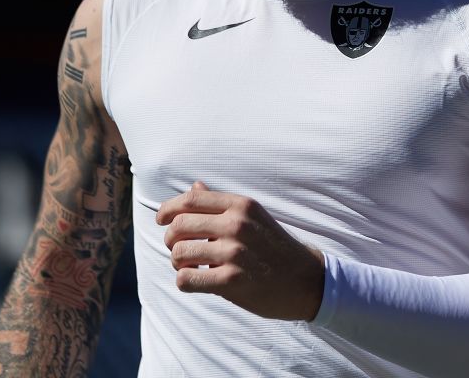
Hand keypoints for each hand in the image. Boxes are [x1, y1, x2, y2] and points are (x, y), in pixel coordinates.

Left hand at [157, 181, 324, 320]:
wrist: (306, 281)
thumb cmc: (275, 248)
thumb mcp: (254, 217)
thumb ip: (221, 204)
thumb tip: (193, 186)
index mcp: (242, 205)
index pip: (190, 199)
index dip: (168, 209)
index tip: (162, 220)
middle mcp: (237, 225)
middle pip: (179, 225)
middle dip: (171, 239)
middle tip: (179, 249)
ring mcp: (234, 253)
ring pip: (178, 253)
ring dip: (178, 262)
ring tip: (191, 266)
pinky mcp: (231, 281)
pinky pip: (186, 279)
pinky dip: (185, 281)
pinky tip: (198, 281)